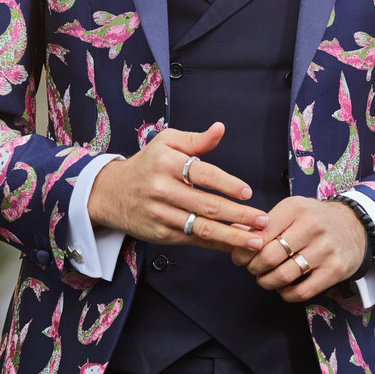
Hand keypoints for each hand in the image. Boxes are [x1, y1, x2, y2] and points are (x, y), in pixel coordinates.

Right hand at [87, 123, 268, 251]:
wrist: (111, 193)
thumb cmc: (147, 163)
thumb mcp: (167, 142)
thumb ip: (196, 139)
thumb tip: (220, 128)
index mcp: (167, 164)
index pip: (203, 175)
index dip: (227, 184)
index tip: (247, 192)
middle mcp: (163, 191)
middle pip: (206, 205)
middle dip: (238, 215)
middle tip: (263, 220)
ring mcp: (161, 215)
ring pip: (201, 228)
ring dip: (231, 236)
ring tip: (255, 240)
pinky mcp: (161, 234)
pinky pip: (193, 240)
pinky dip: (216, 244)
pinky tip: (235, 245)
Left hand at [230, 196, 366, 301]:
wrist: (355, 226)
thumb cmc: (314, 219)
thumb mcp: (291, 211)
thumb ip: (263, 223)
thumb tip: (233, 233)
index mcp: (296, 208)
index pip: (259, 235)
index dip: (243, 251)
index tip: (240, 258)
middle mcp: (312, 226)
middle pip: (268, 257)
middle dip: (254, 268)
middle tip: (254, 269)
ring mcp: (325, 249)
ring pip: (283, 276)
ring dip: (267, 282)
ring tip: (266, 279)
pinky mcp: (335, 270)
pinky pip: (301, 291)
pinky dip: (286, 294)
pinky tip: (284, 287)